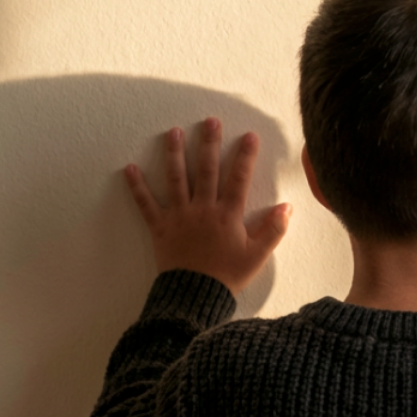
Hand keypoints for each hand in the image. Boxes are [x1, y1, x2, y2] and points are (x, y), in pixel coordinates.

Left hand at [124, 118, 291, 295]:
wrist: (196, 295)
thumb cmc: (228, 275)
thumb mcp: (258, 255)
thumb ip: (274, 230)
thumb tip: (286, 207)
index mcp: (228, 215)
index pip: (239, 179)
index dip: (245, 156)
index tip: (248, 135)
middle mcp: (203, 209)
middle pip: (206, 171)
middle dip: (209, 144)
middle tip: (209, 121)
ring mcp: (179, 216)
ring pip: (176, 180)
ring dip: (174, 154)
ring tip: (173, 132)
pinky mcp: (161, 227)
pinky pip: (147, 205)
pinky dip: (137, 187)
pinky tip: (129, 169)